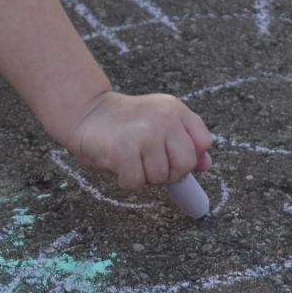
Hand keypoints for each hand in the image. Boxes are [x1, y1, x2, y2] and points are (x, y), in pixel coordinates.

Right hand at [70, 91, 213, 190]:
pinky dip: (126, 180)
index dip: (188, 157)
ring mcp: (145, 133)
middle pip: (185, 165)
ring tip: (130, 157)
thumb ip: (185, 141)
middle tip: (147, 161)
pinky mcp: (124, 149)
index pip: (203, 143)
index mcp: (175, 109)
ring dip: (144, 176)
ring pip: (160, 177)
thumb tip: (205, 165)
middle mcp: (164, 118)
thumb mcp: (159, 124)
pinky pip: (136, 183)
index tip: (170, 155)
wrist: (86, 111)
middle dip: (168, 172)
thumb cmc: (125, 123)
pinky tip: (118, 163)